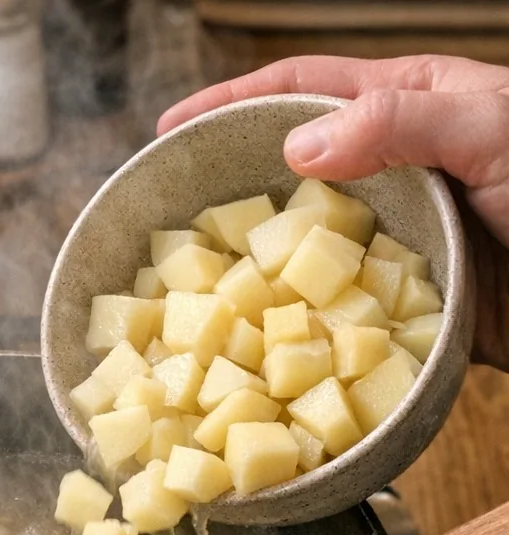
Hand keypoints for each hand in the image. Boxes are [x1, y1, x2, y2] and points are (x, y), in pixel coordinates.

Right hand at [157, 54, 508, 371]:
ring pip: (303, 245)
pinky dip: (297, 319)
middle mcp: (388, 172)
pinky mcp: (397, 297)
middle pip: (288, 170)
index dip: (230, 104)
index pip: (301, 91)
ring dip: (255, 264)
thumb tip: (297, 148)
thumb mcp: (493, 128)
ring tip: (200, 285)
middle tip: (171, 216)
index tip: (171, 131)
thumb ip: (401, 123)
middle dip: (228, 188)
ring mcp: (390, 237)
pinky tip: (264, 332)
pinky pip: (333, 306)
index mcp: (404, 109)